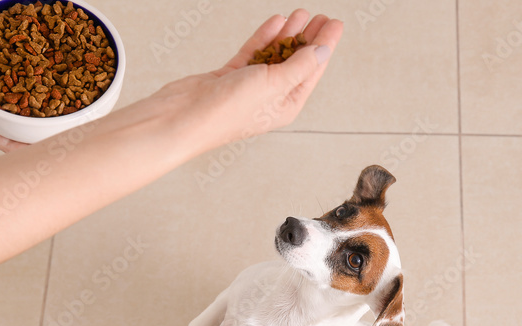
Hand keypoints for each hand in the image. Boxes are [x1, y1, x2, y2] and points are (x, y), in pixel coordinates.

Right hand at [147, 10, 342, 154]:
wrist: (185, 115)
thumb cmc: (229, 110)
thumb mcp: (275, 83)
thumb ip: (300, 64)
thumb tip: (323, 51)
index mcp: (287, 105)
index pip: (312, 70)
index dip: (325, 46)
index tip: (335, 24)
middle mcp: (271, 97)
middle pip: (296, 62)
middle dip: (309, 38)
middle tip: (321, 17)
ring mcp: (250, 86)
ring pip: (275, 55)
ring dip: (288, 34)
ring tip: (300, 14)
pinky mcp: (230, 76)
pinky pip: (253, 53)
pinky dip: (265, 38)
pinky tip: (276, 23)